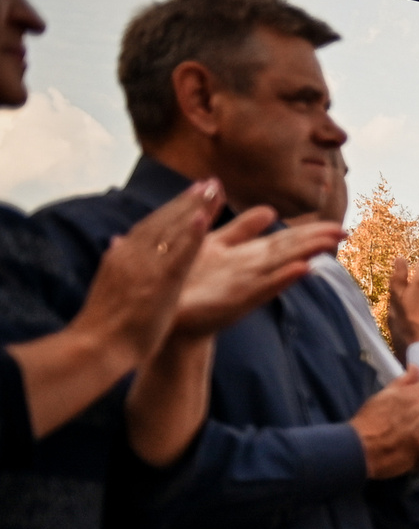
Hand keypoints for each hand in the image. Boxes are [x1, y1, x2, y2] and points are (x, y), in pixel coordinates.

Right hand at [69, 179, 223, 368]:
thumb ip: (117, 261)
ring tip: (213, 189)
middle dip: (187, 200)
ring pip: (172, 231)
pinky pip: (178, 256)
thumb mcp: (109, 284)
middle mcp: (133, 254)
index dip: (172, 209)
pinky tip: (204, 219)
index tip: (190, 195)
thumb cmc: (103, 325)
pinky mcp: (158, 283)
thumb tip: (116, 240)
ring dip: (193, 208)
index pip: (151, 226)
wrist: (94, 346)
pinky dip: (191, 236)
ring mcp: (145, 267)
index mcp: (122, 256)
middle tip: (210, 182)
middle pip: (164, 221)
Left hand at [170, 214, 337, 337]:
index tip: (337, 225)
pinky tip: (303, 270)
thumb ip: (244, 228)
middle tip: (345, 233)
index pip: (285, 239)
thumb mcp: (217, 245)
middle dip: (315, 240)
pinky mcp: (236, 300)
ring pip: (282, 264)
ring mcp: (247, 284)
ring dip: (306, 254)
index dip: (310, 230)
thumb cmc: (195, 281)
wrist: (173, 313)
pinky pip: (263, 287)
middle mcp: (253, 268)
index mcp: (249, 253)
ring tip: (331, 245)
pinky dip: (283, 278)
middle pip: (288, 249)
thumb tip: (271, 210)